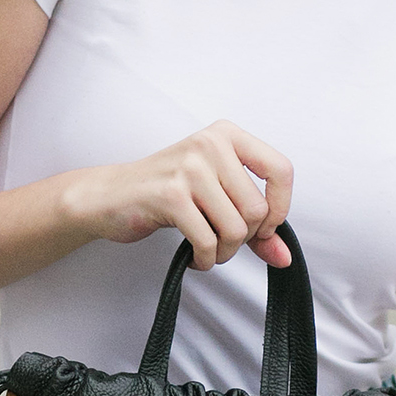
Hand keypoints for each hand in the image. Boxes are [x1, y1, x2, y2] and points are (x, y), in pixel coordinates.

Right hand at [64, 120, 293, 270]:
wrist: (110, 196)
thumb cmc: (167, 193)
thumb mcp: (216, 198)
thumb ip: (255, 226)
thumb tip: (284, 257)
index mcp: (227, 135)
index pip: (281, 170)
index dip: (280, 209)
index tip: (264, 228)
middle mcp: (210, 144)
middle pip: (257, 210)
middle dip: (244, 239)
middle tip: (222, 242)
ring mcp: (189, 168)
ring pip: (235, 229)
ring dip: (224, 253)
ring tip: (208, 251)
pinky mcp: (171, 196)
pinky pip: (208, 241)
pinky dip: (206, 260)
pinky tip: (195, 258)